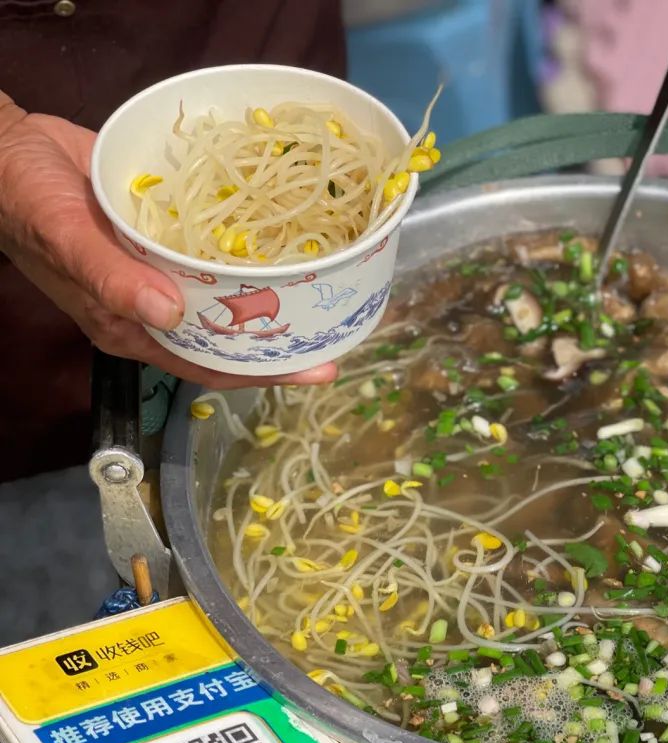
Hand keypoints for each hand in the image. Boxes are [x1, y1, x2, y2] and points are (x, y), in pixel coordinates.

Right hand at [0, 97, 336, 388]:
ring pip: (226, 301)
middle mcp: (152, 308)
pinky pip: (213, 260)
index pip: (209, 366)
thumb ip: (112, 279)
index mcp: (130, 326)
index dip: (263, 372)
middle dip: (281, 342)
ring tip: (324, 291)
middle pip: (228, 339)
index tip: (317, 369)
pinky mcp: (163, 241)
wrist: (6, 147)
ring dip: (271, 301)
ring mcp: (160, 274)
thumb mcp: (64, 236)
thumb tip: (170, 316)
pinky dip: (247, 260)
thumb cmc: (25, 197)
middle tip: (336, 329)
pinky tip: (288, 248)